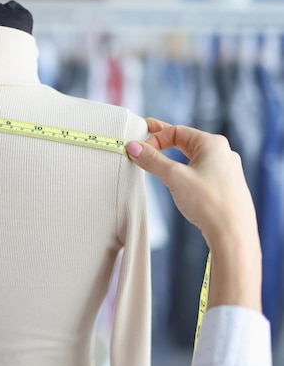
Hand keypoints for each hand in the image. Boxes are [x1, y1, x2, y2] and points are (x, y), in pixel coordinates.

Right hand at [127, 118, 261, 311]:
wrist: (233, 234)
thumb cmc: (209, 203)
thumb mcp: (174, 177)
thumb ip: (152, 160)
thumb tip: (134, 147)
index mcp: (212, 144)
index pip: (176, 131)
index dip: (154, 139)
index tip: (139, 152)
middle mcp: (222, 152)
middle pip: (185, 141)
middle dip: (163, 141)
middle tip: (145, 133)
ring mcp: (225, 169)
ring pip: (192, 156)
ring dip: (172, 156)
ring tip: (156, 157)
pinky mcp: (225, 185)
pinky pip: (200, 169)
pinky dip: (184, 169)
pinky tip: (176, 178)